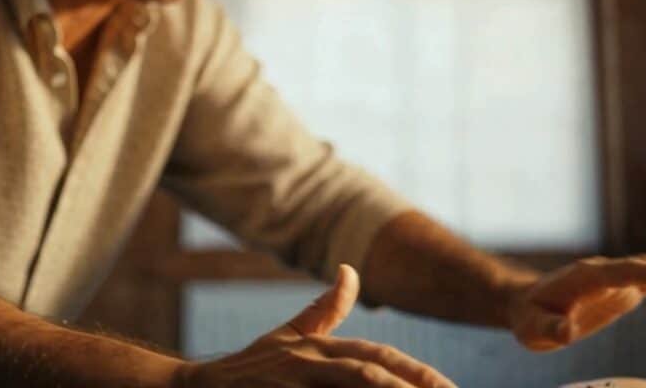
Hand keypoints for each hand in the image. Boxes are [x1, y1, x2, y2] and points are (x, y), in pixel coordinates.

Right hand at [171, 264, 456, 387]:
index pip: (376, 357)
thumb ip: (324, 309)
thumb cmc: (252, 366)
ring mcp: (291, 382)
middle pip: (368, 373)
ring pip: (349, 387)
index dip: (414, 370)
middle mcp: (308, 362)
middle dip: (409, 386)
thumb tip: (350, 270)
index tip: (448, 386)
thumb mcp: (288, 335)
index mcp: (318, 347)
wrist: (197, 387)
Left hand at [508, 239, 645, 351]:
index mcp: (586, 277)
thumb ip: (551, 330)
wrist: (525, 304)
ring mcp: (614, 280)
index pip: (626, 273)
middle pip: (644, 264)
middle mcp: (603, 273)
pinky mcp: (620, 290)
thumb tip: (566, 332)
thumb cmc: (529, 318)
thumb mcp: (533, 329)